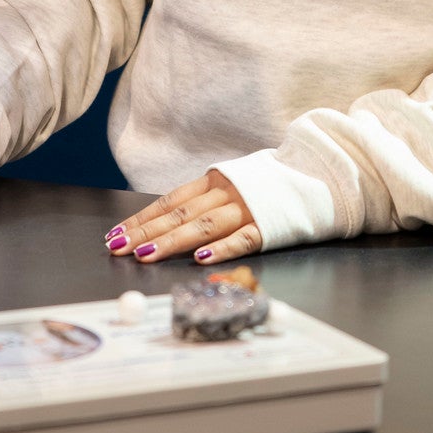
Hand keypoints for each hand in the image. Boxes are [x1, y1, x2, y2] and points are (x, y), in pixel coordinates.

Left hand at [105, 170, 259, 264]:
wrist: (317, 173)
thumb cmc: (269, 184)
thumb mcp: (232, 183)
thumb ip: (205, 200)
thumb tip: (167, 222)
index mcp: (214, 181)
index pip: (169, 202)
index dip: (141, 219)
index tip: (114, 235)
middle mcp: (226, 192)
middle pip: (180, 214)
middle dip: (146, 233)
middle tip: (119, 249)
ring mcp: (248, 208)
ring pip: (204, 227)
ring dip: (173, 241)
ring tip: (147, 255)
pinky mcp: (269, 226)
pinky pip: (243, 238)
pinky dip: (222, 248)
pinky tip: (202, 259)